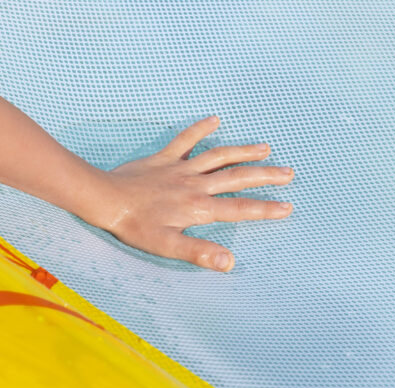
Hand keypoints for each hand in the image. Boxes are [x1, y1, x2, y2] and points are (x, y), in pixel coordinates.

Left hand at [92, 116, 293, 271]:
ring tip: (265, 147)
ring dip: (243, 151)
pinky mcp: (165, 158)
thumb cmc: (136, 226)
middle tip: (288, 172)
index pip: (239, 208)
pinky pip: (185, 139)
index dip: (265, 209)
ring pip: (219, 155)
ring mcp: (182, 168)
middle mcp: (196, 185)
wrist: (107, 200)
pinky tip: (214, 118)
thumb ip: (199, 252)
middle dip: (265, 176)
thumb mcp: (167, 246)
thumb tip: (229, 262)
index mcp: (199, 207)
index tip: (287, 207)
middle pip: (237, 177)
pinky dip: (199, 128)